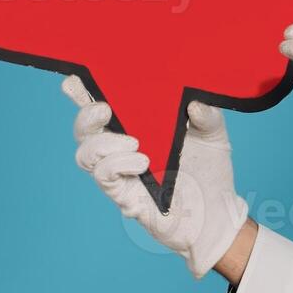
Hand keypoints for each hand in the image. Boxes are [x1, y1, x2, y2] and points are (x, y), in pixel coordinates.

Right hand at [65, 77, 249, 279]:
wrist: (217, 212)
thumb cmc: (209, 170)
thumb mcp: (213, 134)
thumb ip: (206, 115)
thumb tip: (193, 103)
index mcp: (137, 126)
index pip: (103, 106)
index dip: (82, 93)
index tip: (74, 81)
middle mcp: (121, 148)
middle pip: (84, 130)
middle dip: (85, 115)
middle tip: (106, 109)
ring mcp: (120, 172)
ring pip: (85, 154)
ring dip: (104, 143)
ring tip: (135, 143)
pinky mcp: (124, 195)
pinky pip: (104, 177)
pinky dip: (118, 164)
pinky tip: (142, 163)